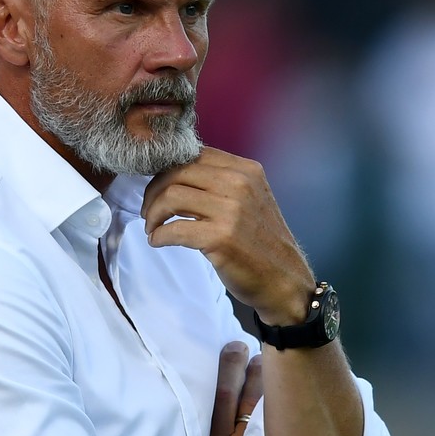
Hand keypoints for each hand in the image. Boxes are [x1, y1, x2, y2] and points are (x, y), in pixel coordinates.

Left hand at [142, 147, 314, 325]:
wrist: (284, 281)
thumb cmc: (262, 244)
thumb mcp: (251, 199)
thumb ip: (223, 183)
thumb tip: (178, 175)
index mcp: (246, 170)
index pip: (194, 155)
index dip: (167, 170)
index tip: (159, 188)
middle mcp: (239, 184)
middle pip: (177, 172)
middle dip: (154, 192)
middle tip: (150, 211)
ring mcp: (230, 211)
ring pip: (171, 196)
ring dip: (153, 213)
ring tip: (153, 227)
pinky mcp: (220, 238)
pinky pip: (174, 229)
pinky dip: (159, 235)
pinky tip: (158, 241)